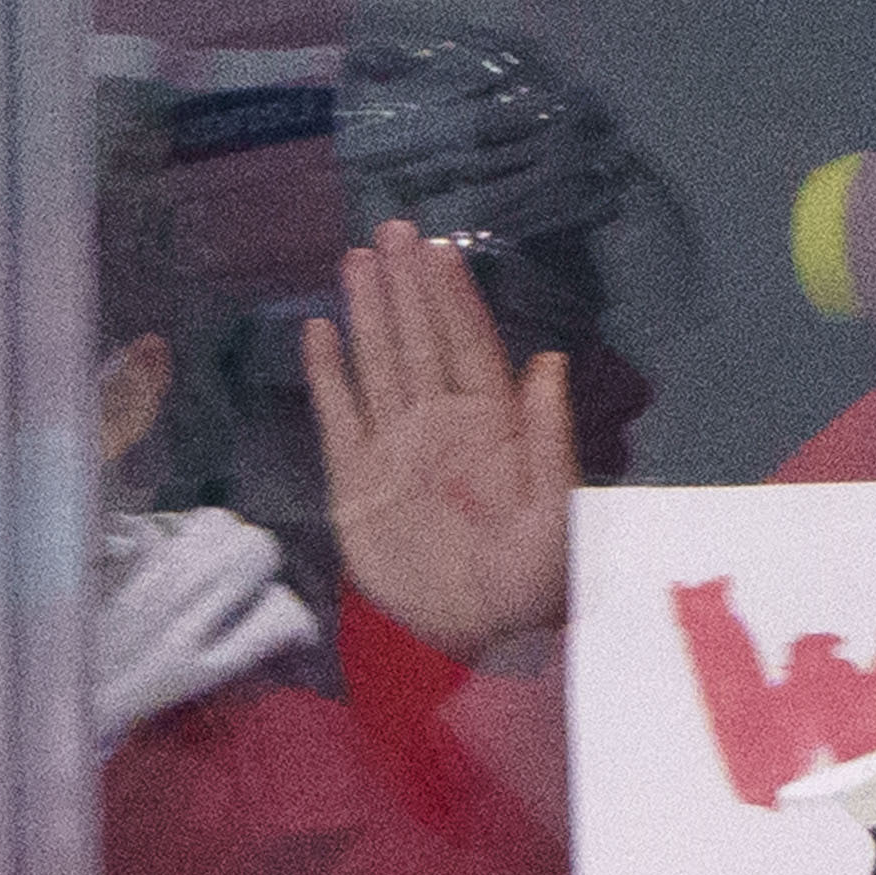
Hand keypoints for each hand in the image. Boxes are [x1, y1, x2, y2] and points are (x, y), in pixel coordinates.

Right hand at [309, 217, 575, 661]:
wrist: (473, 644)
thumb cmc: (530, 584)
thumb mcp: (556, 510)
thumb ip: (547, 435)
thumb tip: (548, 359)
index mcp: (492, 428)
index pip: (468, 345)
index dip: (453, 297)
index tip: (438, 249)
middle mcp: (440, 426)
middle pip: (419, 341)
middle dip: (406, 286)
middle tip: (390, 230)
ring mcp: (395, 449)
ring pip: (379, 364)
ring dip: (368, 313)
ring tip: (356, 259)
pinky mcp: (356, 482)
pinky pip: (338, 416)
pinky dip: (328, 375)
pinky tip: (319, 331)